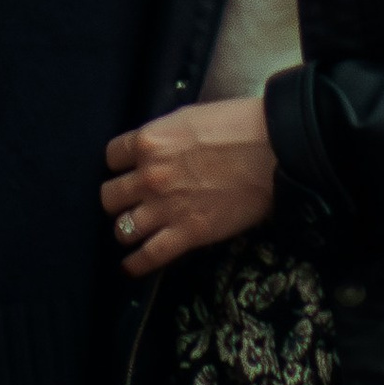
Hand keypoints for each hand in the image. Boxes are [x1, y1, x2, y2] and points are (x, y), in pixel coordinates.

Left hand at [101, 100, 276, 277]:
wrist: (274, 150)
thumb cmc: (239, 126)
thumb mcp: (190, 118)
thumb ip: (165, 136)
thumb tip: (158, 148)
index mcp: (149, 141)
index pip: (112, 157)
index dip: (120, 165)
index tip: (127, 170)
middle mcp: (149, 176)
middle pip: (109, 196)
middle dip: (118, 199)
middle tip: (130, 201)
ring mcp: (165, 207)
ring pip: (122, 228)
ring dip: (126, 230)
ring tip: (134, 231)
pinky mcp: (187, 233)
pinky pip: (148, 256)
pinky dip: (136, 265)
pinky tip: (131, 267)